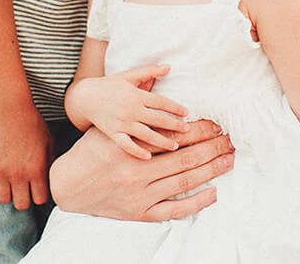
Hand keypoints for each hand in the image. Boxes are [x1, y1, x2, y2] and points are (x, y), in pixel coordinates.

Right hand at [0, 103, 52, 209]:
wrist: (8, 107)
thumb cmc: (31, 122)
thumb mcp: (48, 142)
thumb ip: (50, 163)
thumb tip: (51, 179)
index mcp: (37, 170)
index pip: (40, 200)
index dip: (40, 195)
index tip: (37, 187)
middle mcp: (19, 175)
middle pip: (21, 205)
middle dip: (24, 198)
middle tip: (23, 187)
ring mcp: (0, 171)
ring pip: (3, 199)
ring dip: (7, 192)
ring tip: (9, 181)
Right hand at [48, 120, 234, 221]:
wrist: (68, 186)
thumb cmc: (88, 153)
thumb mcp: (107, 130)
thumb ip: (132, 117)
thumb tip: (156, 87)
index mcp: (130, 147)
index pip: (173, 137)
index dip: (199, 130)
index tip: (216, 124)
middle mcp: (137, 171)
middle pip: (185, 158)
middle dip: (212, 147)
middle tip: (231, 140)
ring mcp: (139, 194)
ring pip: (183, 181)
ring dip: (210, 170)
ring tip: (229, 159)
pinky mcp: (138, 213)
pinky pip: (173, 210)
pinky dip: (194, 203)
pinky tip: (212, 193)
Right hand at [68, 64, 189, 159]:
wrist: (84, 97)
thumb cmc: (109, 85)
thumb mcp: (129, 76)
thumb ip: (149, 72)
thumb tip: (169, 67)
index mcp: (136, 94)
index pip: (162, 102)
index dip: (176, 108)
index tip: (187, 113)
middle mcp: (131, 109)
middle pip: (158, 119)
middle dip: (175, 126)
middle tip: (188, 131)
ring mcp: (122, 123)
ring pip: (147, 134)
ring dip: (162, 141)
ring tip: (175, 146)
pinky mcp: (113, 133)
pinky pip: (127, 145)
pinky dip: (137, 152)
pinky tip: (148, 158)